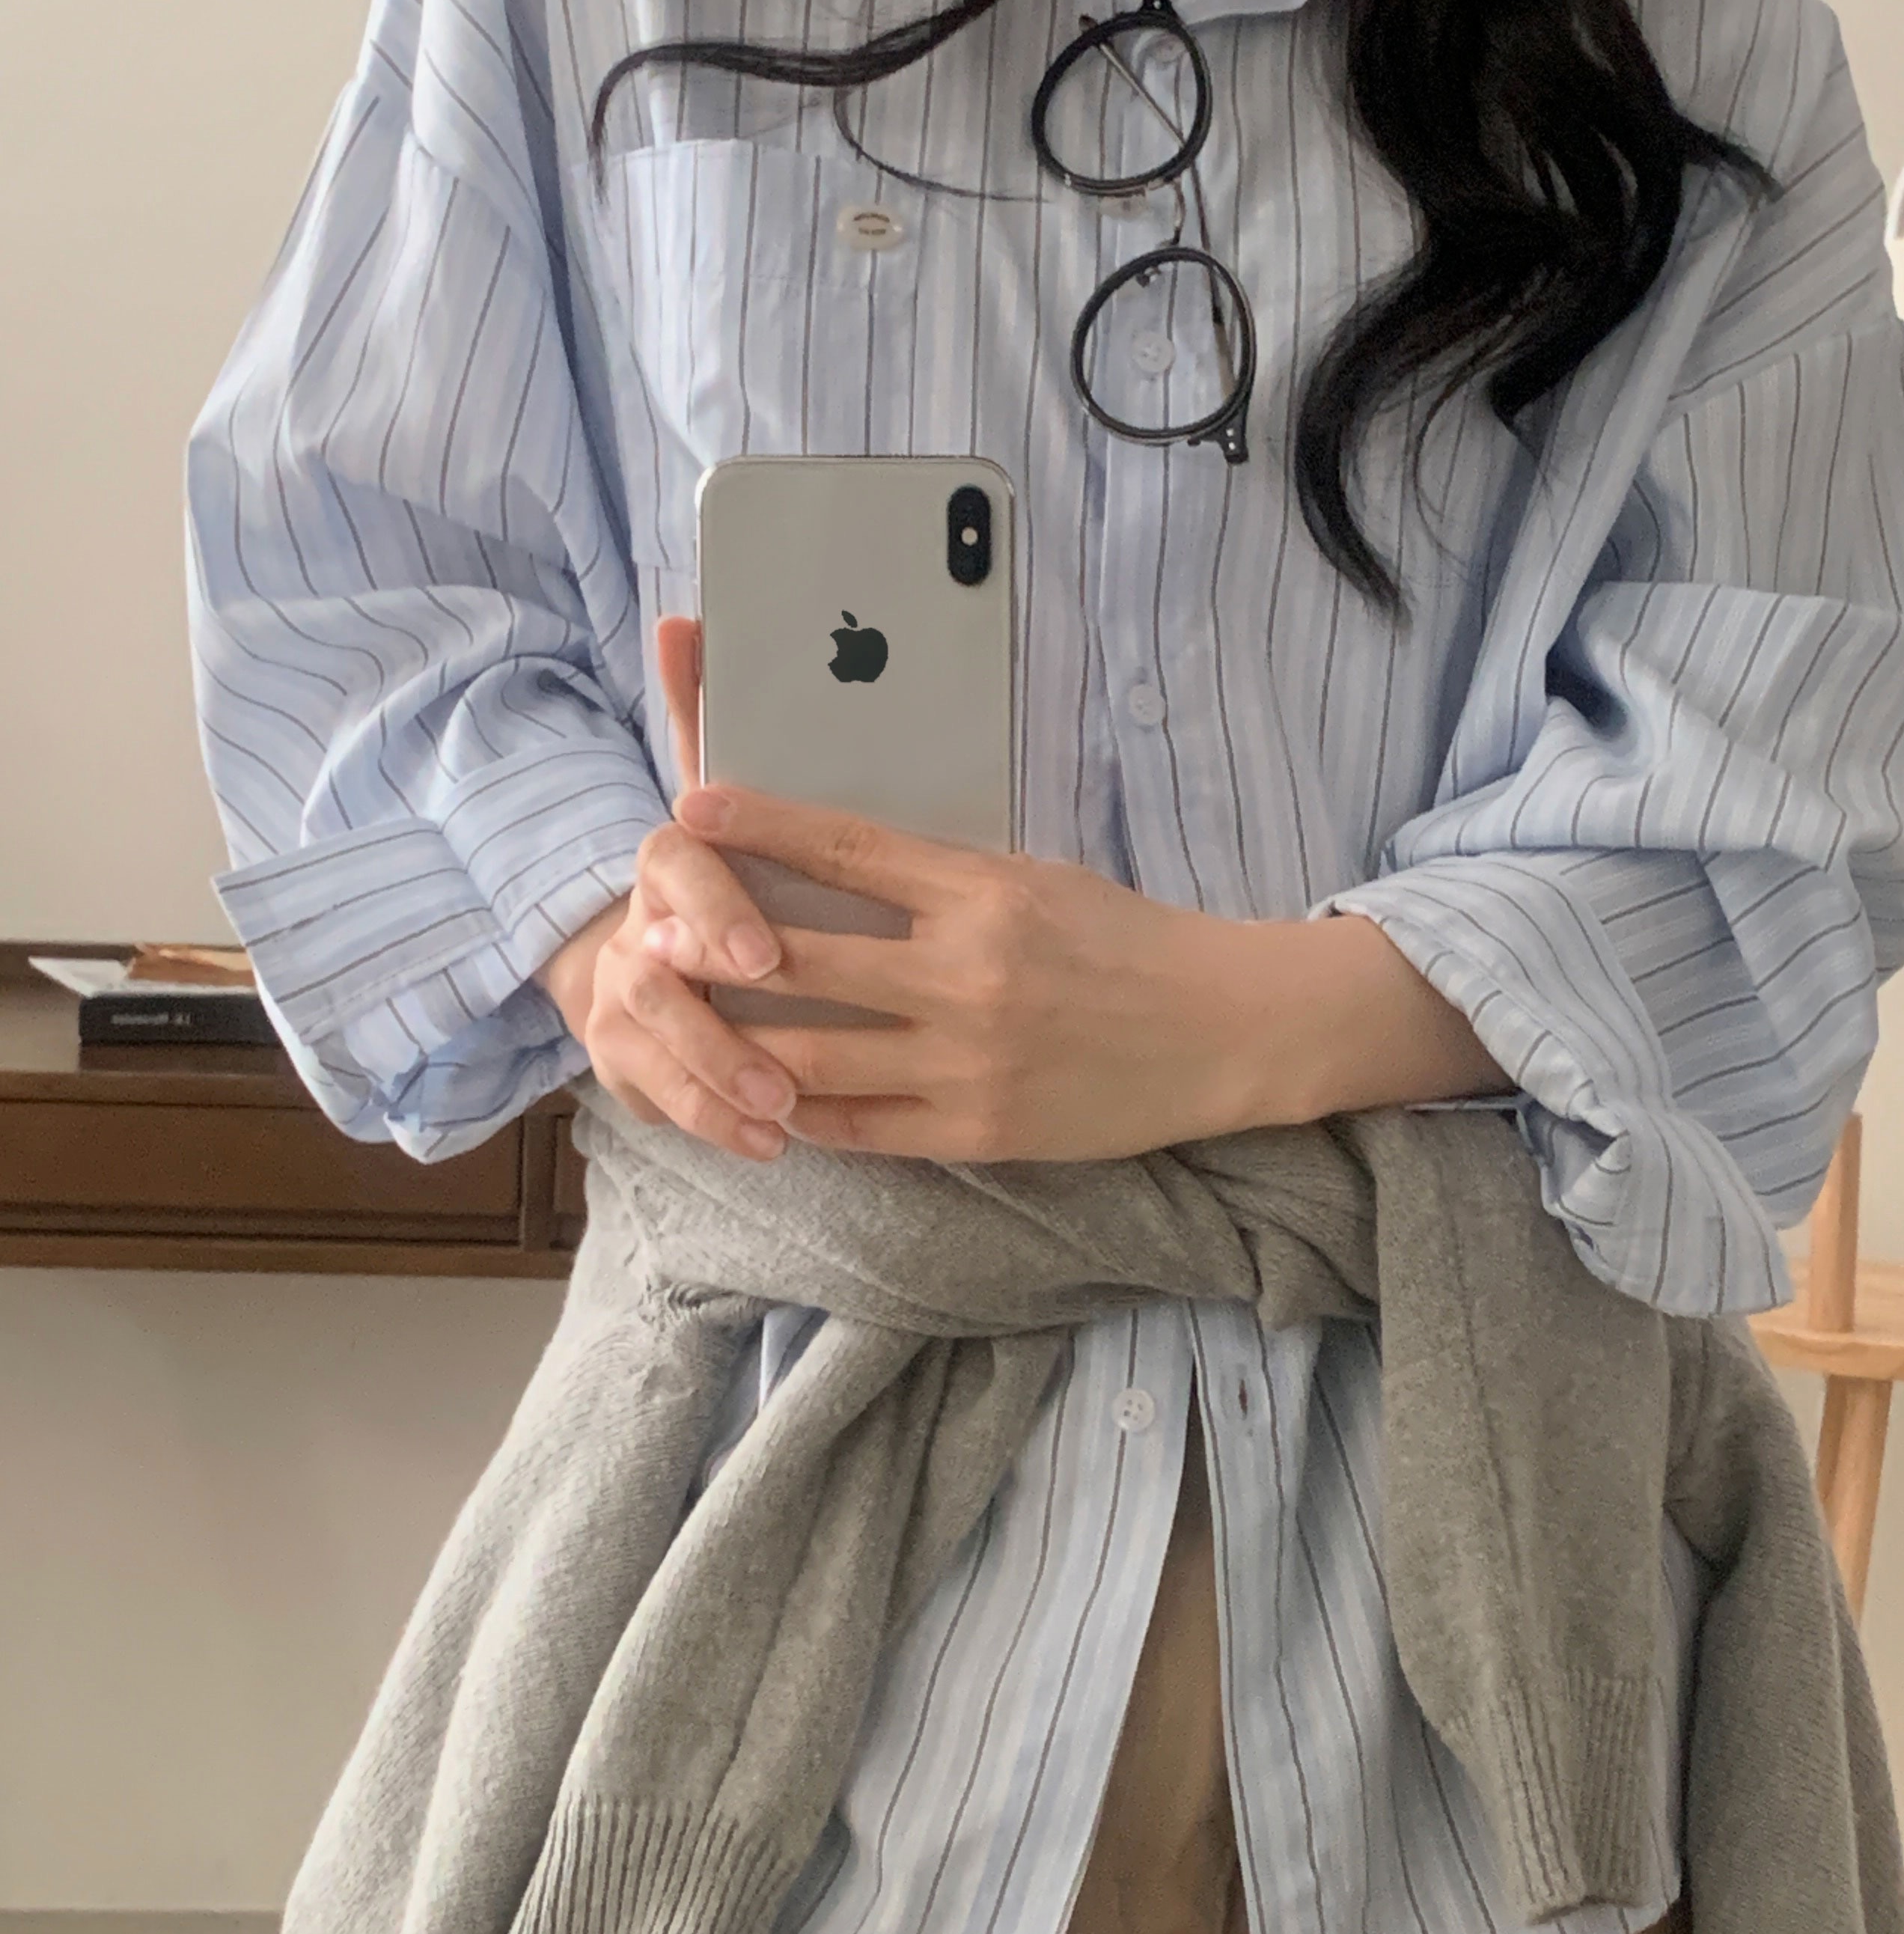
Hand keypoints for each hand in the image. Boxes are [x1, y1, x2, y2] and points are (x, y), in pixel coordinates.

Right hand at [534, 617, 804, 1159]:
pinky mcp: (623, 1060)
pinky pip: (659, 1101)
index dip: (715, 912)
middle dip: (715, 1028)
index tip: (762, 957)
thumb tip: (686, 619)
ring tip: (784, 1118)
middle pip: (651, 980)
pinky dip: (712, 1122)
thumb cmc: (721, 864)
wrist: (640, 932)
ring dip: (717, 1086)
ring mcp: (620, 997)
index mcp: (671, 856)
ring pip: (650, 1048)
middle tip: (782, 1069)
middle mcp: (634, 926)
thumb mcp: (726, 789)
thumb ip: (710, 717)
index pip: (676, 872)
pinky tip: (771, 1143)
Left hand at [656, 779, 1511, 1160]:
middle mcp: (965, 973)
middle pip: (803, 959)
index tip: (689, 805)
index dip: (758, 825)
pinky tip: (759, 1102)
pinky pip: (860, 1126)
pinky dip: (801, 1114)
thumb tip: (843, 864)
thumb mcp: (1038, 879)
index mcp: (982, 892)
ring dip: (736, 1044)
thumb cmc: (1128, 942)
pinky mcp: (978, 1128)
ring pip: (812, 1057)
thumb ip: (944, 879)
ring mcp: (967, 1058)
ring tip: (682, 1032)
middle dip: (714, 951)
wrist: (1223, 1030)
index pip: (845, 847)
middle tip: (649, 940)